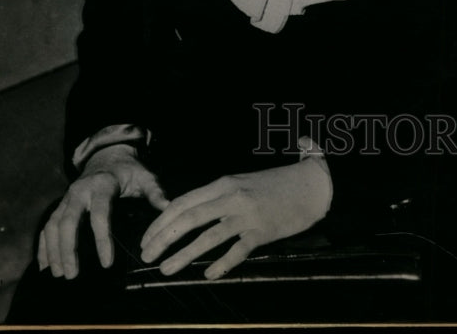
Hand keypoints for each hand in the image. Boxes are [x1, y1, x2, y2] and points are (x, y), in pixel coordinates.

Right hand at [38, 143, 167, 278]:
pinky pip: (48, 225)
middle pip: (68, 221)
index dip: (102, 239)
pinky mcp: (61, 205)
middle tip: (73, 275)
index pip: (99, 214)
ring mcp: (67, 198)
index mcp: (102, 185)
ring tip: (59, 274)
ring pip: (54, 224)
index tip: (107, 263)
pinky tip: (44, 265)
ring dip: (53, 250)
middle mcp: (80, 191)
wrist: (109, 155)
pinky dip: (44, 245)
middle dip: (68, 249)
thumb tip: (167, 208)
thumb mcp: (145, 177)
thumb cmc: (129, 171)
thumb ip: (155, 192)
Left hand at [140, 158, 330, 278]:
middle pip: (188, 218)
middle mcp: (231, 197)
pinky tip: (209, 275)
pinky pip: (237, 250)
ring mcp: (246, 215)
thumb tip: (188, 211)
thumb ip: (217, 195)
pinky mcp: (262, 231)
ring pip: (207, 237)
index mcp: (223, 183)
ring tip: (166, 269)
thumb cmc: (275, 184)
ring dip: (183, 255)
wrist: (310, 185)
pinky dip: (221, 264)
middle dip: (162, 238)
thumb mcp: (242, 182)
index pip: (183, 202)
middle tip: (146, 256)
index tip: (147, 238)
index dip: (160, 221)